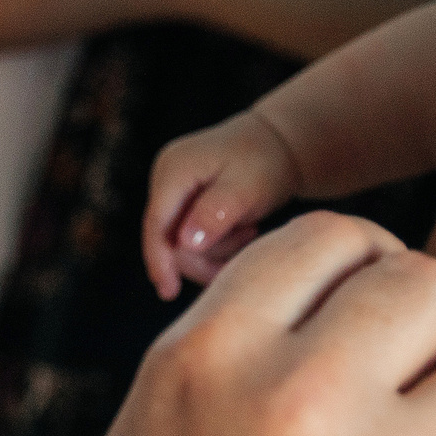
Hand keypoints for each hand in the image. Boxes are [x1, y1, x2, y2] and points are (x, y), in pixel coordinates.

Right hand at [142, 111, 304, 299]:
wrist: (279, 143)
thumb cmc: (267, 162)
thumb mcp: (247, 188)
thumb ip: (216, 213)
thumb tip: (185, 244)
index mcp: (174, 169)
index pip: (156, 224)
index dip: (160, 261)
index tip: (169, 292)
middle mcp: (165, 177)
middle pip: (168, 239)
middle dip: (206, 255)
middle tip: (248, 240)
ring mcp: (172, 190)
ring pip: (182, 244)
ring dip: (217, 250)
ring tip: (249, 230)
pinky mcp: (183, 201)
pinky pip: (191, 238)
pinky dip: (217, 244)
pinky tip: (241, 230)